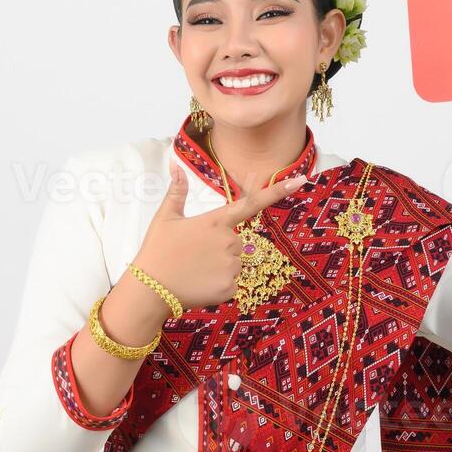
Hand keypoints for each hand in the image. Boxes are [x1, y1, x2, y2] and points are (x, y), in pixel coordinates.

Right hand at [133, 165, 309, 310]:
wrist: (150, 289)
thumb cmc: (156, 250)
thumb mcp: (166, 217)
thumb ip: (177, 190)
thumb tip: (175, 163)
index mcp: (216, 221)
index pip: (252, 203)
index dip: (278, 190)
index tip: (301, 180)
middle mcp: (229, 241)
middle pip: (238, 243)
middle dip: (221, 248)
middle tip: (194, 255)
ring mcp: (231, 266)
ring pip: (236, 264)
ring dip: (220, 267)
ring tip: (194, 270)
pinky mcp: (230, 288)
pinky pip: (232, 284)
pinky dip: (218, 285)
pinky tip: (199, 285)